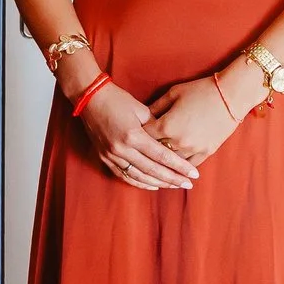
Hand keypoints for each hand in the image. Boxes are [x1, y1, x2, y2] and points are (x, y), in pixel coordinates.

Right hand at [77, 79, 199, 190]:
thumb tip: (170, 140)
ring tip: (174, 186)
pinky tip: (153, 185)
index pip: (161, 156)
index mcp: (133, 135)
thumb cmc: (117, 99)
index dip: (179, 166)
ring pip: (139, 176)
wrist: (89, 98)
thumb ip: (156, 126)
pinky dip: (139, 182)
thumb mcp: (141, 109)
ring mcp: (112, 155)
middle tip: (188, 184)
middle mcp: (122, 149)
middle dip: (172, 179)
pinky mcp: (105, 158)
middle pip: (152, 169)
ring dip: (158, 183)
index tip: (193, 174)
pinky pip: (124, 175)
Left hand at [144, 75, 242, 165]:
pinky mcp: (206, 153)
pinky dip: (181, 168)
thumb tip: (143, 116)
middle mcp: (177, 141)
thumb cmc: (200, 90)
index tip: (134, 134)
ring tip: (157, 164)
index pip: (144, 135)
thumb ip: (156, 106)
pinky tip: (176, 170)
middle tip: (142, 150)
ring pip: (171, 162)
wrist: (231, 96)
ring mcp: (192, 149)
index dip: (138, 134)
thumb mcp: (174, 93)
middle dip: (148, 150)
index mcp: (166, 125)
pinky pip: (189, 166)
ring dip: (164, 162)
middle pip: (155, 152)